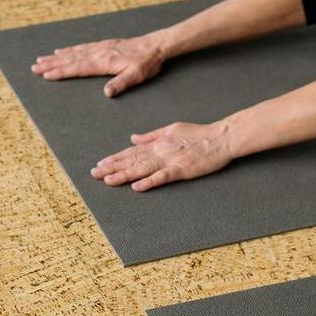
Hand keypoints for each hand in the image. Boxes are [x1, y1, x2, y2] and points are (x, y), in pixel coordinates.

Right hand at [31, 34, 167, 96]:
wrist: (155, 45)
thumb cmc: (147, 62)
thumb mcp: (136, 75)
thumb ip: (121, 83)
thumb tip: (107, 93)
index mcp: (103, 62)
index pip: (77, 68)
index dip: (61, 72)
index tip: (45, 75)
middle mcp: (98, 53)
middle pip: (70, 59)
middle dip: (51, 64)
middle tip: (34, 67)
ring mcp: (100, 47)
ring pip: (73, 52)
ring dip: (57, 57)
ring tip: (42, 59)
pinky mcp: (104, 45)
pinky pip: (82, 47)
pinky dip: (69, 49)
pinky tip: (62, 50)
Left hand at [91, 121, 233, 190]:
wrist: (221, 137)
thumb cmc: (198, 133)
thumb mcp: (172, 128)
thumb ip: (151, 135)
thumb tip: (133, 138)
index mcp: (157, 142)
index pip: (131, 151)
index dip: (115, 158)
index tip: (100, 164)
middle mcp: (160, 151)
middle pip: (132, 160)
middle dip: (112, 167)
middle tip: (95, 174)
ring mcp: (170, 161)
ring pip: (142, 169)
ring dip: (124, 175)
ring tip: (108, 181)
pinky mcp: (182, 170)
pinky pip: (162, 177)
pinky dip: (149, 182)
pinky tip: (136, 187)